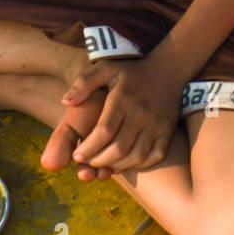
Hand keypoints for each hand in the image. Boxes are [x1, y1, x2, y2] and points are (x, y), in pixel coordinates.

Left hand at [60, 56, 183, 172]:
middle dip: (99, 161)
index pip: (104, 131)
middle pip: (119, 148)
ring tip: (104, 164)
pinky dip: (140, 164)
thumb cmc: (129, 72)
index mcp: (122, 98)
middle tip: (88, 162)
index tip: (77, 155)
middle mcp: (141, 112)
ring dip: (118, 166)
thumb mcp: (105, 68)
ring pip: (137, 156)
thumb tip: (65, 102)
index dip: (89, 148)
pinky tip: (126, 162)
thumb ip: (83, 83)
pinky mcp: (168, 130)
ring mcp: (157, 123)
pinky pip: (155, 156)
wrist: (168, 69)